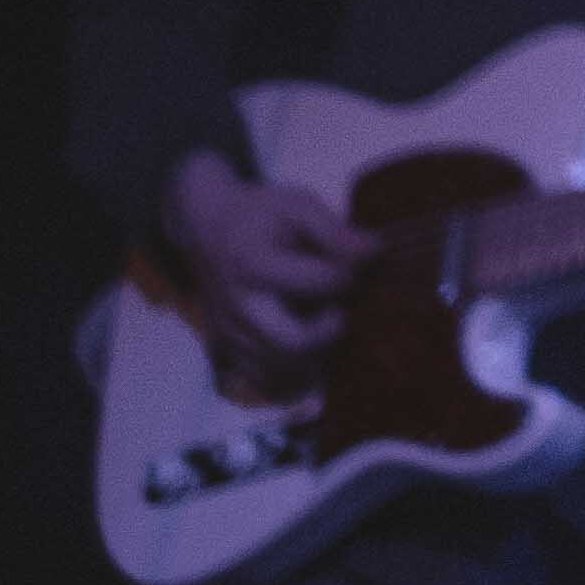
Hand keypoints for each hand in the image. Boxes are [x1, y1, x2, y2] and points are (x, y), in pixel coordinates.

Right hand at [157, 147, 369, 370]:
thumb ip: (336, 231)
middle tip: (338, 306)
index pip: (320, 283)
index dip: (349, 274)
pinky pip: (264, 378)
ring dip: (314, 351)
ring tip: (320, 319)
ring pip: (281, 369)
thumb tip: (375, 253)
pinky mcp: (227, 350)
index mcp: (253, 264)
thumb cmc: (261, 215)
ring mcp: (229, 333)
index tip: (353, 265)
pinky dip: (291, 369)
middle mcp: (237, 307)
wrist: (208, 229)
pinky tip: (303, 340)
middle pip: (294, 344)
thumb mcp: (298, 206)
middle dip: (331, 330)